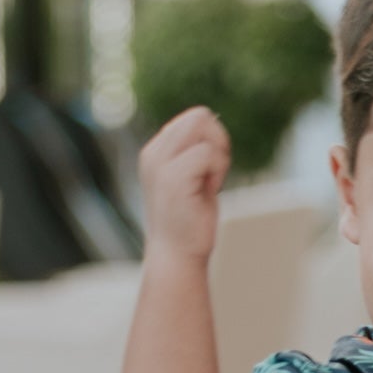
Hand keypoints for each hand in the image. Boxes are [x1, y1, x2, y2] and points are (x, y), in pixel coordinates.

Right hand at [139, 108, 231, 266]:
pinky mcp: (173, 178)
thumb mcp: (189, 178)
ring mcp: (161, 164)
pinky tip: (210, 192)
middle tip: (215, 174)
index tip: (209, 171)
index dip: (212, 141)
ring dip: (218, 158)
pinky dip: (218, 172)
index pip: (194, 119)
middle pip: (200, 116)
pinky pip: (208, 153)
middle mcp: (154, 153)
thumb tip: (213, 122)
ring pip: (204, 129)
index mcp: (156, 151)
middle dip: (218, 142)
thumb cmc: (188, 222)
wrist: (176, 257)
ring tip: (209, 185)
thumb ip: (194, 151)